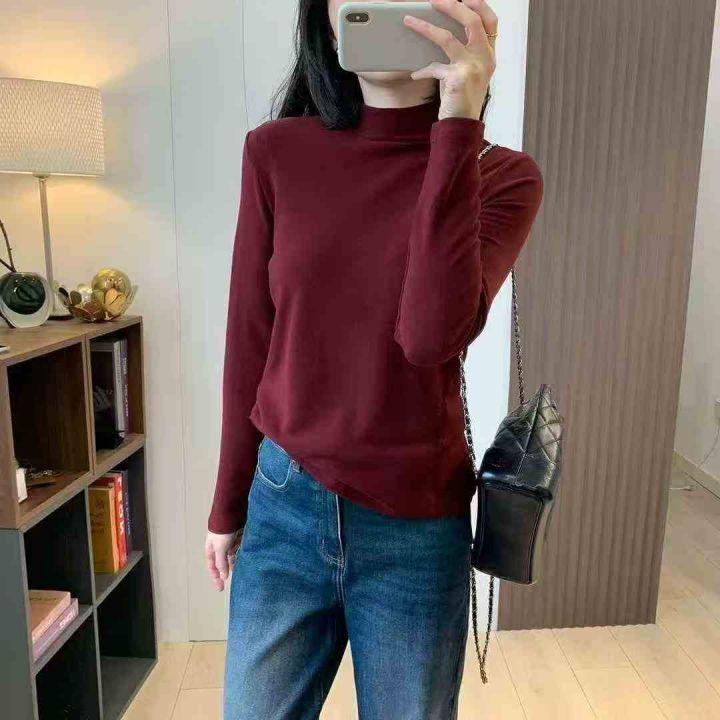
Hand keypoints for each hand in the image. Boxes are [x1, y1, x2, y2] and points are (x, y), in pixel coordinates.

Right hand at [205, 529, 242, 590]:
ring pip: (232, 556)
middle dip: (228, 571)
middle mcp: (219, 547)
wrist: (229, 513)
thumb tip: (223, 576)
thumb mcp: (220, 549)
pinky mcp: (237, 537)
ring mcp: (228, 542)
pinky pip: (239, 549)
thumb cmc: (222, 531)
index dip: (216, 578)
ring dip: (236, 563)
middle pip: (223, 563)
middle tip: (235, 580)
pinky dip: (242, 554)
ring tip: (243, 570)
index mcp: (211, 550)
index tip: (220, 588)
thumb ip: (221, 563)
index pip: (213, 567)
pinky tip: (247, 559)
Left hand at [403, 0, 496, 120]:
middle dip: (451, 5)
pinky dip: (422, 69)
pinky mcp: (457, 78)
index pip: (491, 21)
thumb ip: (464, 53)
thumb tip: (441, 30)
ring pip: (447, 37)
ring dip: (424, 27)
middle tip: (434, 0)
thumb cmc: (462, 99)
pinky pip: (434, 67)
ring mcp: (472, 68)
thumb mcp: (469, 72)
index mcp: (489, 55)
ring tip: (408, 20)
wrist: (462, 126)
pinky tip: (414, 73)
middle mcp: (485, 58)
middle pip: (471, 20)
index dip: (479, 4)